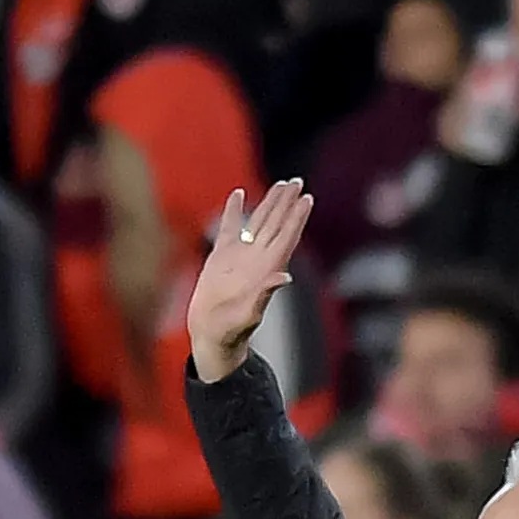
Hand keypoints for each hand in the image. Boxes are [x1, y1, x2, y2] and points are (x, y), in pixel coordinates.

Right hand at [189, 179, 311, 382]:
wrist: (211, 335)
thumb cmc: (231, 331)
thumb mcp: (249, 315)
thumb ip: (265, 294)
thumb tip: (285, 276)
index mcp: (267, 268)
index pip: (287, 236)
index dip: (297, 217)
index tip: (307, 198)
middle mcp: (258, 259)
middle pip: (277, 223)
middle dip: (287, 203)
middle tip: (297, 182)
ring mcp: (240, 256)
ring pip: (258, 222)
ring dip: (269, 202)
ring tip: (281, 184)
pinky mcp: (221, 256)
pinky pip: (229, 227)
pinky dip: (233, 210)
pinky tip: (238, 194)